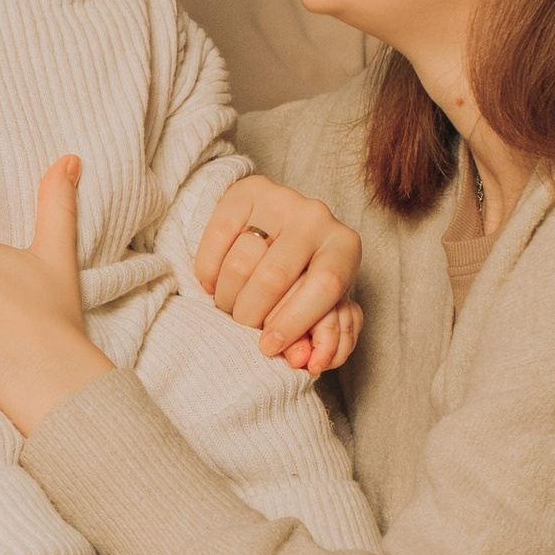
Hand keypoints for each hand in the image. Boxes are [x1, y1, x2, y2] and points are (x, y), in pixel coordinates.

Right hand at [194, 176, 363, 373]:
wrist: (279, 226)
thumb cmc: (305, 277)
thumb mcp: (324, 308)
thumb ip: (326, 340)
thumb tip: (312, 363)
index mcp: (345, 247)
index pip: (325, 286)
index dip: (294, 322)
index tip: (269, 345)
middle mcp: (317, 217)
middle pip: (274, 278)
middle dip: (251, 315)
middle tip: (243, 327)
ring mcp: (281, 199)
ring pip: (241, 263)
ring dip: (227, 297)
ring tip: (229, 306)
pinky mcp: (245, 191)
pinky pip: (217, 238)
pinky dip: (208, 272)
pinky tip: (213, 284)